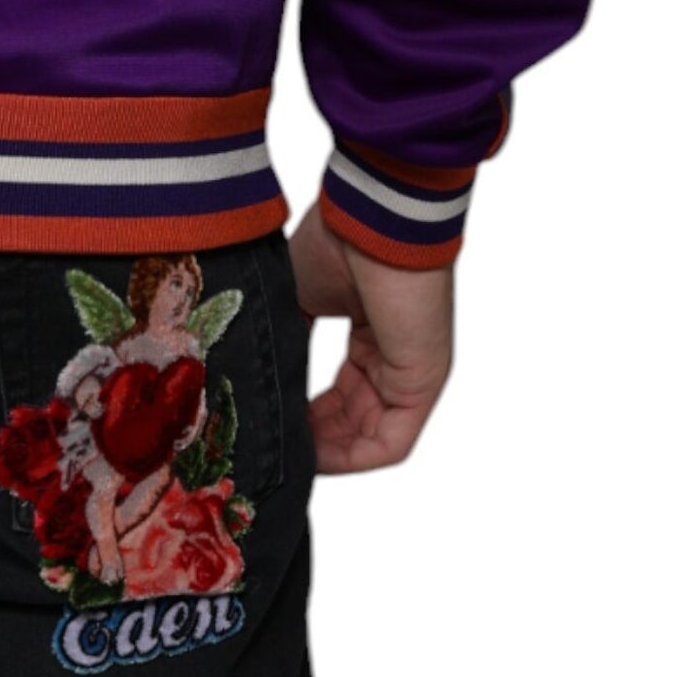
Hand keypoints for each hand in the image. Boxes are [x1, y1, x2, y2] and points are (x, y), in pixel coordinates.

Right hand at [288, 205, 452, 474]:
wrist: (370, 219)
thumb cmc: (339, 242)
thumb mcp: (299, 296)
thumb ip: (286, 337)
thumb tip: (253, 373)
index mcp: (371, 333)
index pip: (341, 393)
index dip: (304, 414)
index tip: (270, 422)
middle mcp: (395, 358)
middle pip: (354, 420)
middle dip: (312, 439)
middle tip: (271, 449)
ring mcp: (412, 373)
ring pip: (369, 437)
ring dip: (327, 453)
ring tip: (284, 456)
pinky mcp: (422, 384)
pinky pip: (390, 442)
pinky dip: (351, 457)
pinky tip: (313, 455)